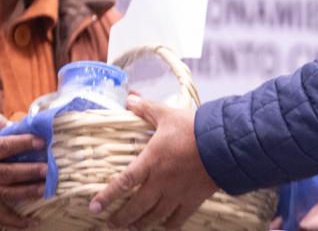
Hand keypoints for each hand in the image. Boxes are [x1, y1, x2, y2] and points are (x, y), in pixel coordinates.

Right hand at [0, 114, 46, 228]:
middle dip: (30, 171)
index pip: (4, 147)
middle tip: (48, 168)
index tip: (41, 141)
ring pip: (7, 194)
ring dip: (28, 192)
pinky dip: (14, 221)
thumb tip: (14, 123)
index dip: (23, 143)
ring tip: (46, 188)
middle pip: (8, 173)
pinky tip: (31, 222)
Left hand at [89, 96, 217, 228]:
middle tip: (111, 224)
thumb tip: (130, 99)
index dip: (107, 197)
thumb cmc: (194, 128)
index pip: (123, 182)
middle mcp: (160, 182)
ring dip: (140, 224)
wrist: (223, 144)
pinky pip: (177, 220)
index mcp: (151, 161)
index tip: (94, 207)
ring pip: (154, 217)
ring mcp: (176, 194)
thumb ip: (147, 109)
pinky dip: (168, 226)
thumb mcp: (167, 114)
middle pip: (136, 207)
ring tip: (132, 228)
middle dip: (121, 219)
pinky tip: (162, 226)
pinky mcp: (192, 201)